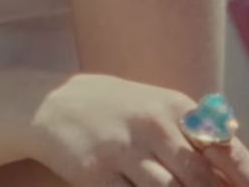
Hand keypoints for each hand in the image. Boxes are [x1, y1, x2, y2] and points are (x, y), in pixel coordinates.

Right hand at [28, 73, 248, 186]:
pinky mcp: (97, 174)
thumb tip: (237, 167)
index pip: (220, 148)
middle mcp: (150, 124)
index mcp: (171, 106)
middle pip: (198, 177)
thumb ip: (195, 133)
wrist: (51, 104)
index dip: (240, 176)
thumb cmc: (115, 111)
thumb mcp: (155, 107)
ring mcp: (122, 150)